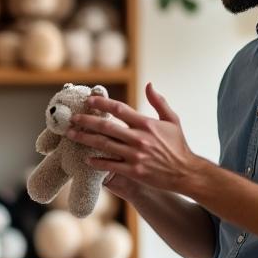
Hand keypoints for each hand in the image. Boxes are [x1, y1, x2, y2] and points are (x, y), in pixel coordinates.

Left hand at [67, 82, 199, 193]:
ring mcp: (135, 155)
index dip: (102, 103)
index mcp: (146, 124)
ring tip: (71, 135)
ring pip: (104, 145)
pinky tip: (86, 158)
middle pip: (106, 126)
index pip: (119, 109)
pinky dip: (97, 161)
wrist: (186, 172)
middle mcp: (139, 138)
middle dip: (86, 121)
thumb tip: (148, 84)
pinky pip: (110, 165)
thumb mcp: (172, 120)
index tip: (89, 100)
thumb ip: (159, 101)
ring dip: (85, 139)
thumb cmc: (178, 146)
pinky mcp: (134, 171)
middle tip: (72, 119)